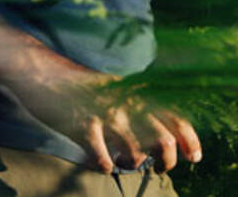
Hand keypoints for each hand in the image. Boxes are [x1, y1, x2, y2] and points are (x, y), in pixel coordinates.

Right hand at [0, 45, 200, 172]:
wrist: (42, 72)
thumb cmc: (80, 87)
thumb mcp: (114, 92)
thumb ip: (134, 109)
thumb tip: (155, 136)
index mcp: (135, 94)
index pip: (174, 116)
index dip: (190, 139)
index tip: (195, 157)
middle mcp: (126, 104)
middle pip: (163, 137)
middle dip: (167, 159)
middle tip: (159, 166)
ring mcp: (104, 115)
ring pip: (136, 149)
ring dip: (134, 162)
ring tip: (125, 161)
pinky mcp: (81, 125)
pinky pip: (102, 156)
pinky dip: (106, 165)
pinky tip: (103, 164)